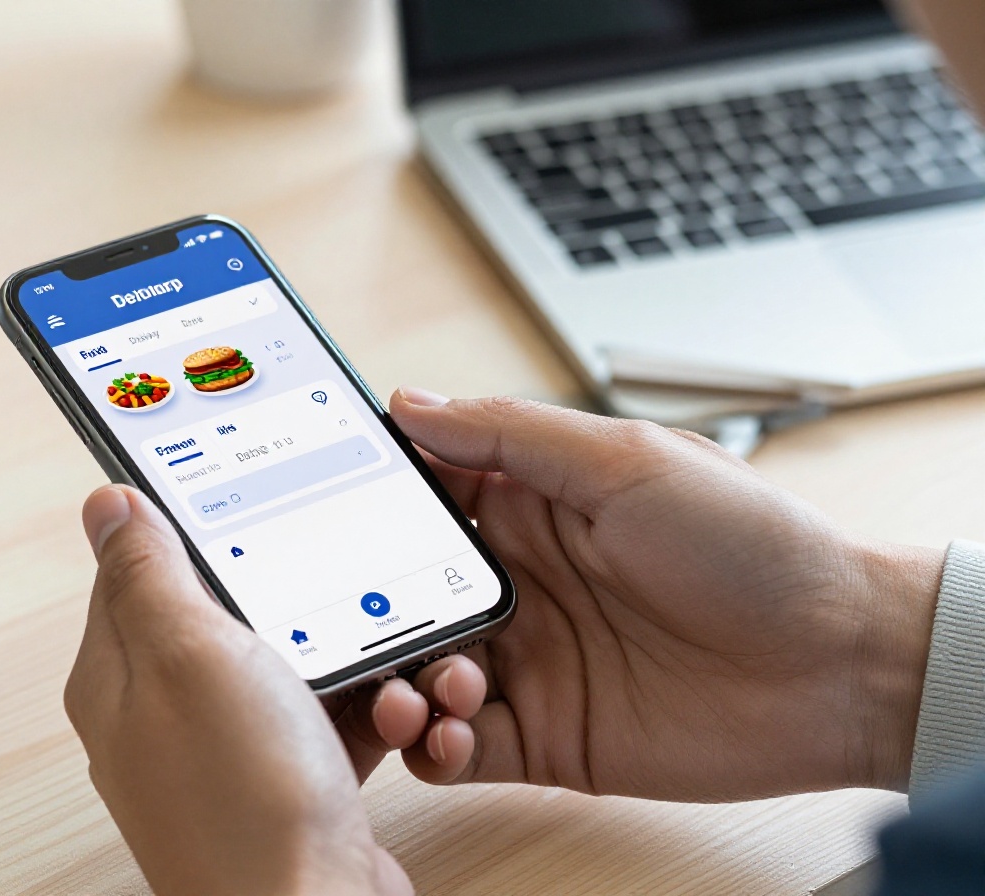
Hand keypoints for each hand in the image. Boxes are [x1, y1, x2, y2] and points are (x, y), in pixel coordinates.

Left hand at [65, 486, 481, 895]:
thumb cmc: (245, 799)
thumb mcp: (189, 651)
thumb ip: (148, 571)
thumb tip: (108, 504)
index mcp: (120, 678)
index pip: (140, 571)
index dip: (196, 532)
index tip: (249, 508)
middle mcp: (162, 719)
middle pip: (228, 617)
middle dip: (293, 600)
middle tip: (333, 596)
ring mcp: (225, 758)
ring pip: (290, 669)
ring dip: (344, 659)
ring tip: (378, 668)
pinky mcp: (284, 791)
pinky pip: (329, 724)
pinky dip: (367, 714)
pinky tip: (392, 715)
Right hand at [389, 392, 943, 800]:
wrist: (840, 663)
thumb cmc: (754, 547)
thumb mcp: (626, 461)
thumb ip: (509, 434)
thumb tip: (412, 402)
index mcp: (529, 506)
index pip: (420, 500)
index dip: (368, 505)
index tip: (323, 510)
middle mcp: (517, 582)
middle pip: (400, 593)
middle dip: (365, 606)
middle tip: (354, 616)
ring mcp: (527, 662)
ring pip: (416, 674)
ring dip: (399, 681)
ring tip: (430, 682)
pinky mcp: (543, 736)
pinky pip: (456, 748)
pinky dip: (433, 746)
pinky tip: (452, 729)